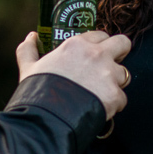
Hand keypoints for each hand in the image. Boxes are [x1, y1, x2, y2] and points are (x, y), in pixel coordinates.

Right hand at [16, 31, 131, 120]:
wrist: (46, 118)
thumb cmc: (36, 92)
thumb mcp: (28, 67)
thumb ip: (28, 49)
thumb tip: (32, 36)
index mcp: (77, 45)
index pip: (100, 35)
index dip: (99, 44)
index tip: (95, 54)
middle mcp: (96, 55)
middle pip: (123, 43)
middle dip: (120, 53)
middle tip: (110, 66)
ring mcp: (108, 75)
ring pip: (124, 74)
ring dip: (115, 83)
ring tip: (100, 94)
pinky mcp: (115, 96)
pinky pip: (122, 99)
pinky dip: (114, 105)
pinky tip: (101, 109)